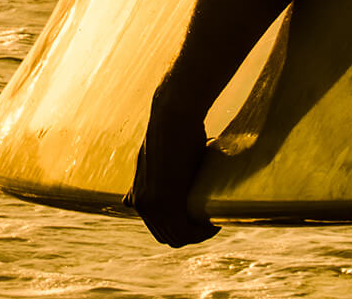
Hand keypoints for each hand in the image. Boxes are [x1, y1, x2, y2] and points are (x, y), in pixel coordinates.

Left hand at [124, 94, 220, 247]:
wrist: (173, 115)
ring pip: (175, 237)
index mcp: (138, 195)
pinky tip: (213, 224)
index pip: (158, 227)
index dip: (179, 228)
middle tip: (209, 223)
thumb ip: (155, 174)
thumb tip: (163, 174)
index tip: (198, 220)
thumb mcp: (158, 156)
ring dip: (196, 234)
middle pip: (166, 235)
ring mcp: (152, 204)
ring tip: (214, 223)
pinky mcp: (166, 201)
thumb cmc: (173, 131)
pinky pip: (184, 232)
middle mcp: (141, 204)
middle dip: (188, 234)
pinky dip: (200, 233)